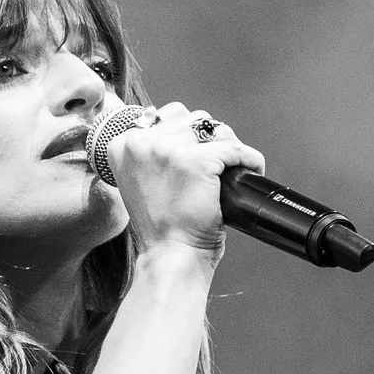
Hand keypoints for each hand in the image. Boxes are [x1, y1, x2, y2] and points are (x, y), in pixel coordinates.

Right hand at [103, 101, 266, 262]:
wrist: (169, 257)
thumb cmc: (160, 228)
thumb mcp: (141, 182)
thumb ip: (152, 154)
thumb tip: (183, 129)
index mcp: (122, 145)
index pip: (165, 116)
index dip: (187, 134)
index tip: (198, 154)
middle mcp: (140, 142)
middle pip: (191, 118)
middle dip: (208, 139)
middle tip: (216, 166)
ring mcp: (168, 150)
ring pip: (214, 129)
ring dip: (228, 147)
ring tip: (230, 170)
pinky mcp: (196, 161)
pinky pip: (235, 148)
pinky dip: (249, 160)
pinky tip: (251, 171)